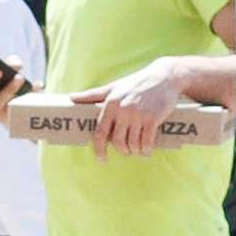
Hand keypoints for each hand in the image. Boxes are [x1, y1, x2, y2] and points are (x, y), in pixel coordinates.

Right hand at [0, 58, 32, 123]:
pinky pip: (17, 107)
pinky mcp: (9, 117)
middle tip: (0, 71)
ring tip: (20, 77)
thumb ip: (11, 63)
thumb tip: (15, 64)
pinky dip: (30, 94)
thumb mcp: (10, 72)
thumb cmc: (11, 85)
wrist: (23, 109)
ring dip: (9, 88)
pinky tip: (38, 84)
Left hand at [72, 58, 189, 156]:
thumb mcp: (112, 87)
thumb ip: (92, 95)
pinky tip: (147, 150)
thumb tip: (71, 98)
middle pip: (117, 141)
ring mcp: (138, 115)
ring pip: (132, 143)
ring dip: (135, 151)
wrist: (165, 76)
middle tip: (126, 150)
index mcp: (110, 104)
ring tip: (137, 150)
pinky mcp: (153, 118)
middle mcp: (122, 110)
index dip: (99, 148)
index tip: (102, 159)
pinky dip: (146, 149)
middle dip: (121, 149)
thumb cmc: (136, 83)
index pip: (100, 132)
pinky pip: (147, 141)